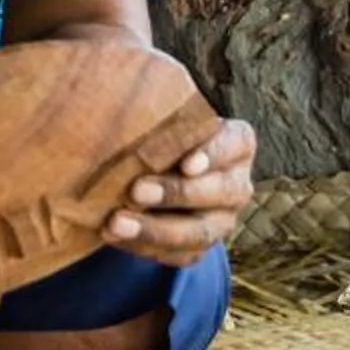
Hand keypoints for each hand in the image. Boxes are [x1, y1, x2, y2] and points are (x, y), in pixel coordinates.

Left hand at [102, 116, 254, 268]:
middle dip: (177, 193)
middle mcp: (237, 184)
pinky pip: (179, 255)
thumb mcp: (160, 117)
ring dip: (156, 230)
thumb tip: (113, 94)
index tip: (186, 163)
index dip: (212, 154)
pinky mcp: (199, 247)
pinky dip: (144, 248)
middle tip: (136, 190)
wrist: (148, 173)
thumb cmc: (157, 133)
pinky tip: (114, 237)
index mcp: (237, 143)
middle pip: (219, 192)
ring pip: (200, 232)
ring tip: (116, 223)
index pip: (233, 144)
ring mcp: (222, 220)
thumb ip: (152, 109)